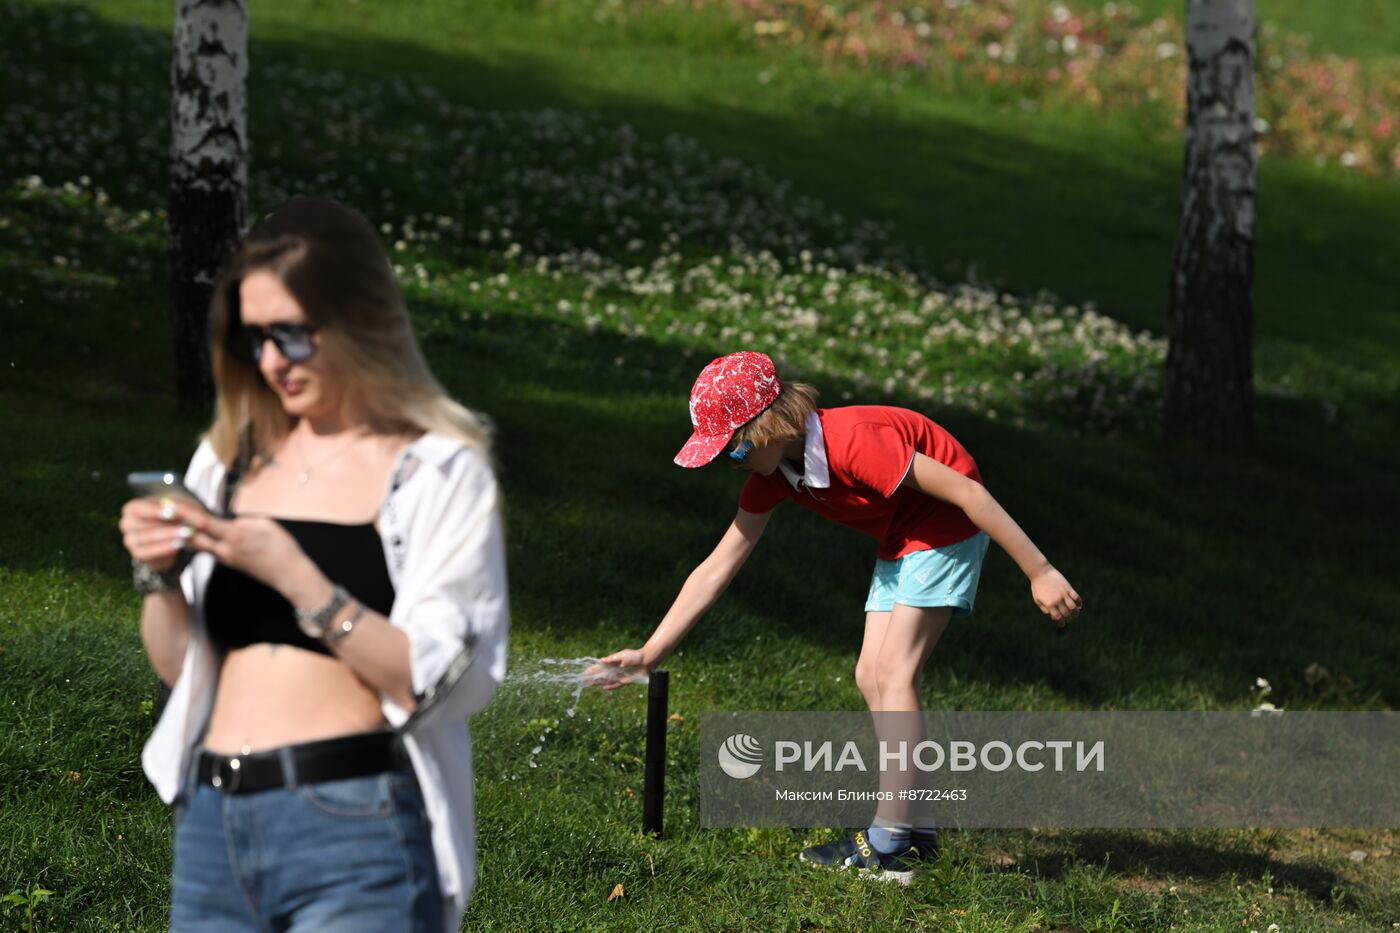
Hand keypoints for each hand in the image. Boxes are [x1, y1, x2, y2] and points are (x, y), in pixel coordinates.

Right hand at [120, 496, 194, 571]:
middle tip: (186, 527)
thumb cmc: (172, 515)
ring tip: (185, 535)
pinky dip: (163, 548)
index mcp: (133, 508)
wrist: (170, 535)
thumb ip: (180, 508)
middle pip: (142, 524)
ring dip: (167, 537)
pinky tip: (177, 545)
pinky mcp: (137, 553)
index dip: (155, 510)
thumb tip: (183, 512)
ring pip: (146, 538)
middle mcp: (127, 523)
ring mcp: (130, 539)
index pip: (139, 508)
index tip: (172, 512)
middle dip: (166, 526)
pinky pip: (148, 552)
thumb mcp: (178, 508)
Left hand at [172, 501, 321, 600]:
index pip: (203, 523)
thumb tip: (228, 519)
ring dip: (181, 534)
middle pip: (192, 536)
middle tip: (156, 513)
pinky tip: (189, 535)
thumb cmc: (282, 547)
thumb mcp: (264, 524)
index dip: (183, 513)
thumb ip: (242, 520)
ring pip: (197, 545)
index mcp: (235, 536)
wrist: (289, 574)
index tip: (168, 503)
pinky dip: (196, 542)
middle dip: (173, 524)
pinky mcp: (228, 563)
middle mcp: (225, 549)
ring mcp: (225, 558)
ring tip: (167, 522)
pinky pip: (207, 550)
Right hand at [584, 649, 650, 690]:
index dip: (592, 670)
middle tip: (583, 680)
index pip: (600, 667)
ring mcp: (619, 676)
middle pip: (601, 675)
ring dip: (598, 682)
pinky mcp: (625, 681)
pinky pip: (616, 685)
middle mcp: (615, 670)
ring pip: (606, 680)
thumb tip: (601, 660)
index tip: (584, 672)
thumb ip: (612, 658)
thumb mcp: (623, 655)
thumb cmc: (635, 656)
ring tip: (589, 684)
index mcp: (613, 662)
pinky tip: (603, 688)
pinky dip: (610, 686)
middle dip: (592, 677)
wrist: (647, 661)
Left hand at [1031, 567, 1081, 626]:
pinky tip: (1079, 605)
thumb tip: (1052, 615)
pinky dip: (1079, 602)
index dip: (1061, 623)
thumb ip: (1044, 608)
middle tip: (1069, 619)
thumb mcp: (1037, 599)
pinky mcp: (1068, 588)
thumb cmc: (1037, 586)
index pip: (1058, 618)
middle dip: (1068, 618)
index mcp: (1049, 604)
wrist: (1040, 572)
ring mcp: (1064, 594)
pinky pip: (1077, 597)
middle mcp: (1058, 600)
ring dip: (1075, 612)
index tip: (1062, 624)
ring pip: (1073, 607)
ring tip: (1075, 614)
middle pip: (1066, 613)